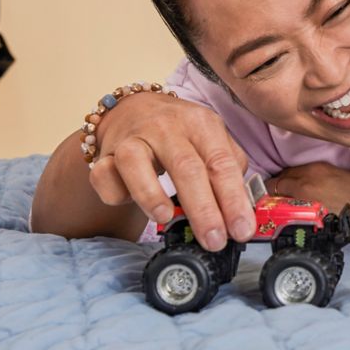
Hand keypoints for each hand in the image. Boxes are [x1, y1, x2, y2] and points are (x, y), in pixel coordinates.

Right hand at [87, 90, 253, 250]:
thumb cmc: (180, 132)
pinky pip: (104, 176)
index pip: (221, 163)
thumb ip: (229, 167)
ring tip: (165, 219)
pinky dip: (115, 193)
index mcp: (202, 124)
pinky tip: (129, 202)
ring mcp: (133, 138)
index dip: (234, 199)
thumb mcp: (211, 138)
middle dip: (203, 209)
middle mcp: (168, 127)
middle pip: (186, 167)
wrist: (134, 108)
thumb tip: (244, 206)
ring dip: (151, 195)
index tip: (242, 230)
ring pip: (136, 164)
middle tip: (215, 240)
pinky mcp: (105, 153)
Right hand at [265, 162, 349, 213]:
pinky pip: (308, 170)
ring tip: (289, 199)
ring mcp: (323, 168)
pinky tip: (307, 192)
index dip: (265, 195)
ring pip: (295, 172)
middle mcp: (312, 173)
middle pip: (282, 176)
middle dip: (275, 188)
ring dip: (289, 183)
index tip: (262, 204)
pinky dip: (302, 179)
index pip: (273, 185)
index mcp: (305, 188)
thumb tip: (280, 210)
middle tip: (273, 203)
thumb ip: (295, 213)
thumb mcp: (317, 223)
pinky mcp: (332, 167)